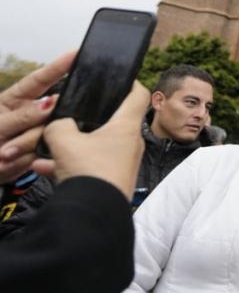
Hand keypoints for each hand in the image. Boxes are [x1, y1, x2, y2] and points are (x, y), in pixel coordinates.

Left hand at [0, 50, 74, 182]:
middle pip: (49, 113)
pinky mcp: (44, 150)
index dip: (58, 66)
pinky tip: (13, 161)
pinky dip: (29, 158)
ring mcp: (39, 132)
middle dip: (29, 131)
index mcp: (16, 100)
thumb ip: (23, 116)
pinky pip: (49, 151)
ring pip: (49, 134)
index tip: (76, 53)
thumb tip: (52, 102)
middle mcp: (32, 113)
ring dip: (23, 148)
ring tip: (4, 156)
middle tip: (7, 149)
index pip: (39, 80)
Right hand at [32, 80, 149, 198]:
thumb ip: (59, 125)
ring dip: (73, 146)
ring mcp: (124, 162)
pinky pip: (91, 165)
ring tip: (48, 150)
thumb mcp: (65, 141)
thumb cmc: (90, 172)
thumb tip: (60, 124)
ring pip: (96, 146)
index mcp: (127, 126)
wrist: (95, 213)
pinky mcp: (113, 180)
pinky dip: (72, 165)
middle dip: (88, 120)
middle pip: (112, 121)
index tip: (116, 79)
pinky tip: (45, 169)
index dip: (129, 83)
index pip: (138, 95)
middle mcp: (131, 142)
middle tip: (71, 117)